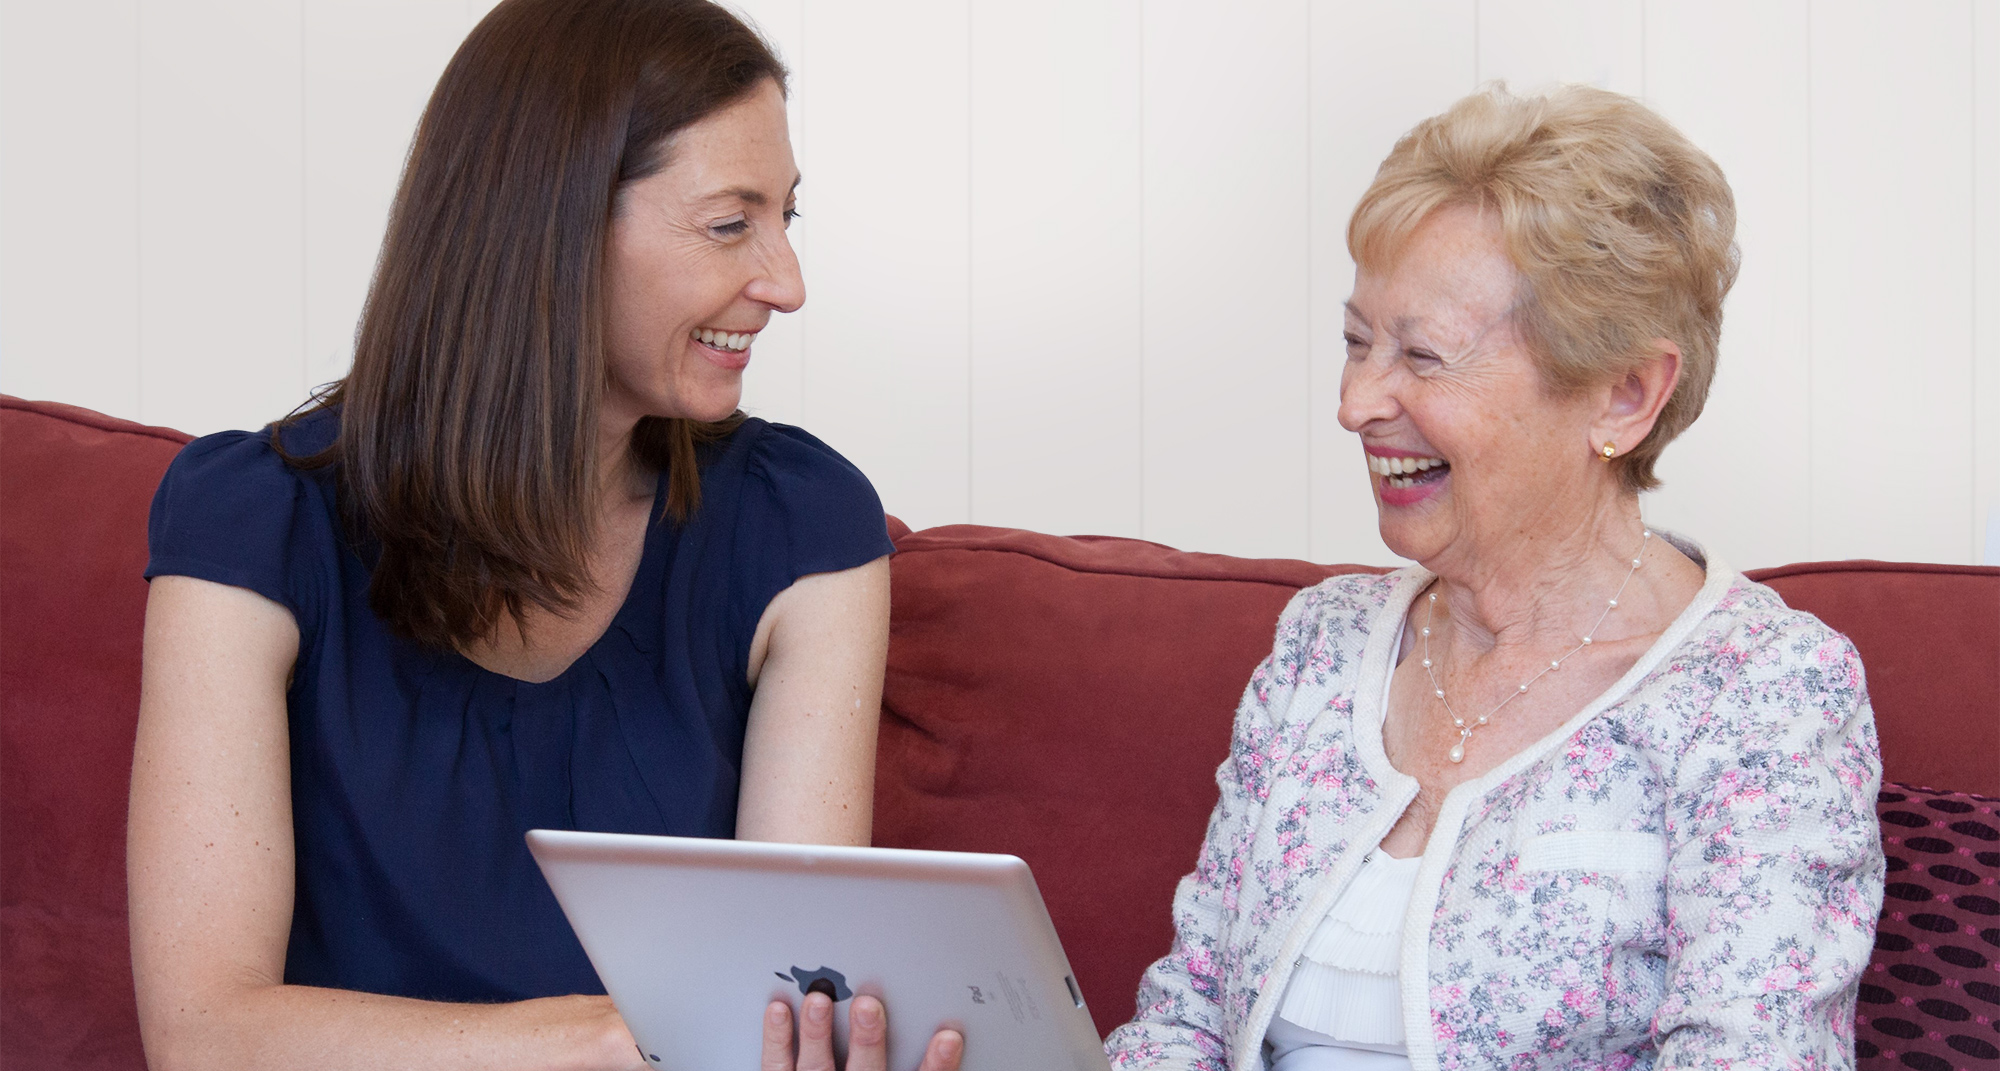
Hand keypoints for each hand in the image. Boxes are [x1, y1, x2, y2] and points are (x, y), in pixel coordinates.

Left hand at [762, 993, 962, 1070]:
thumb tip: (943, 1053)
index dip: (937, 1065)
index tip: (948, 1040)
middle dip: (866, 1040)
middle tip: (867, 1008)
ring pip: (816, 1066)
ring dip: (817, 1034)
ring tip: (817, 1002)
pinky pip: (776, 1065)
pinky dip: (777, 1039)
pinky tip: (777, 1012)